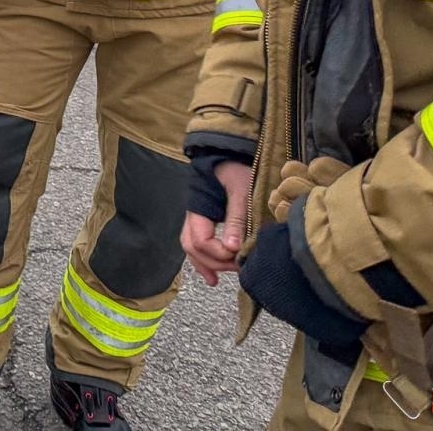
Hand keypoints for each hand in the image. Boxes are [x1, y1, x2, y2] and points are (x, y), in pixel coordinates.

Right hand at [182, 160, 251, 285]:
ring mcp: (198, 217)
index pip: (200, 240)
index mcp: (199, 207)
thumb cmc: (236, 167)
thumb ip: (235, 218)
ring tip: (216, 280)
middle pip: (192, 246)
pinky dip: (204, 258)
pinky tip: (213, 272)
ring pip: (192, 246)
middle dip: (212, 262)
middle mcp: (194, 214)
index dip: (218, 252)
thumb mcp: (241, 189)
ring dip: (204, 264)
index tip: (238, 255)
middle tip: (235, 269)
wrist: (230, 152)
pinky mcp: (206, 218)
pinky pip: (198, 241)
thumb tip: (232, 248)